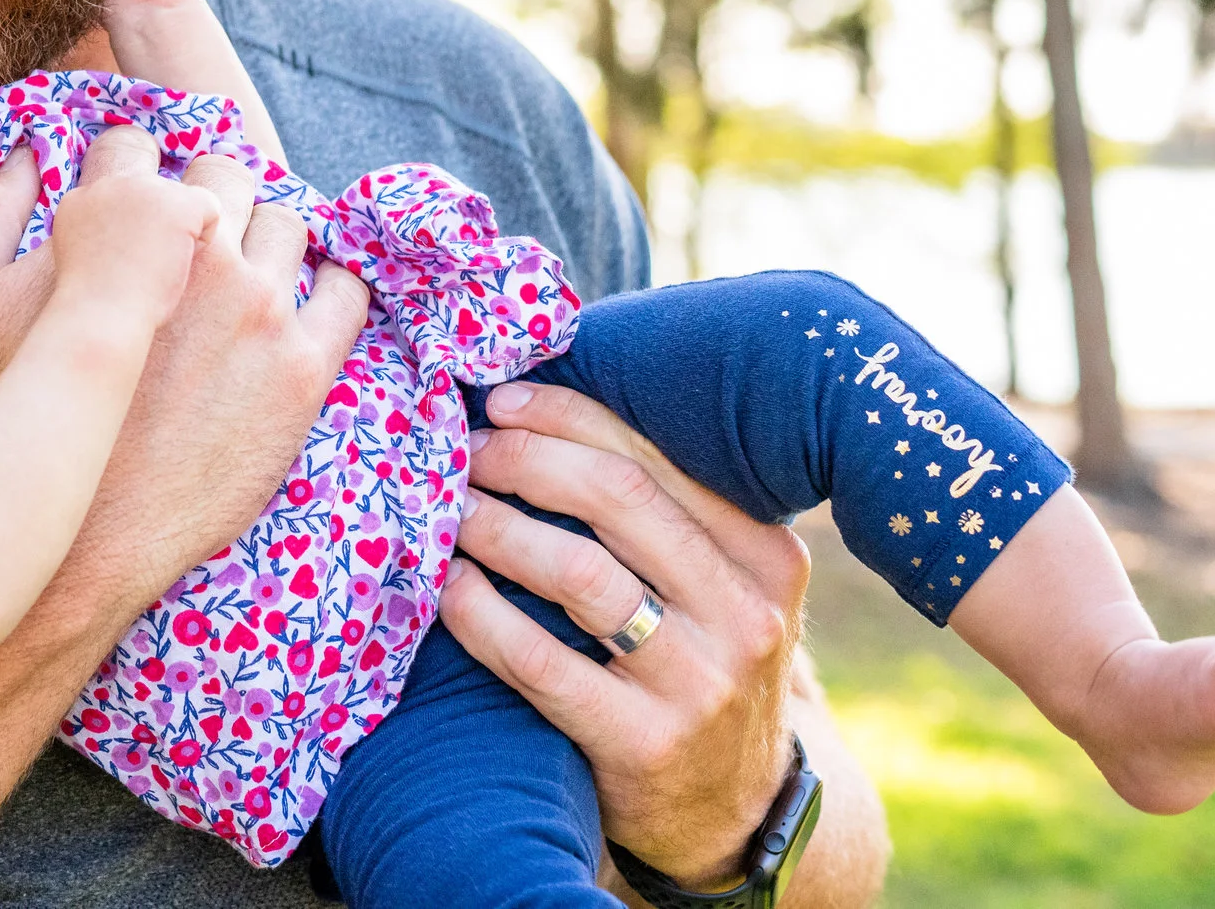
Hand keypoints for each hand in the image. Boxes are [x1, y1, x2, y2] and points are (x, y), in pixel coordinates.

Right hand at [0, 129, 368, 625]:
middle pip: (222, 171)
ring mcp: (256, 306)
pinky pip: (346, 290)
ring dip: (262, 241)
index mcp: (108, 217)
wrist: (68, 548)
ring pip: (288, 220)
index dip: (126, 176)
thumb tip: (22, 155)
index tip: (129, 210)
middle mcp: (192, 247)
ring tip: (234, 285)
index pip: (133, 145)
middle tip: (183, 246)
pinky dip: (325, 289)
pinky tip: (294, 311)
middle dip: (201, 199)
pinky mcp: (303, 369)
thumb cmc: (2, 426)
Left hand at [439, 381, 809, 890]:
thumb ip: (659, 509)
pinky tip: (450, 587)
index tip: (499, 402)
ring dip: (496, 528)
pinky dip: (482, 614)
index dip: (562, 417)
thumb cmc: (693, 663)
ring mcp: (699, 683)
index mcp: (764, 556)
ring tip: (450, 510)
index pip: (650, 457)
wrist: (731, 810)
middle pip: (616, 498)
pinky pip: (541, 661)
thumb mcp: (713, 585)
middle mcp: (745, 613)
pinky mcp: (644, 743)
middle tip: (462, 453)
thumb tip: (539, 407)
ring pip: (579, 572)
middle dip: (522, 461)